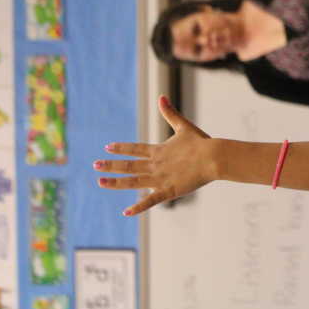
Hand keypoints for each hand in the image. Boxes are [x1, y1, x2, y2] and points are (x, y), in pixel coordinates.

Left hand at [94, 96, 216, 215]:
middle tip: (95, 165)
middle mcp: (155, 165)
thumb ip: (170, 113)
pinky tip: (126, 212)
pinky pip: (150, 200)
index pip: (135, 149)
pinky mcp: (168, 191)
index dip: (121, 148)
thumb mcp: (183, 126)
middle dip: (111, 165)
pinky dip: (138, 207)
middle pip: (129, 165)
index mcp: (159, 150)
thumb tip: (161, 97)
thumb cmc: (201, 143)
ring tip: (100, 182)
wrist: (213, 158)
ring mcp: (160, 179)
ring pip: (133, 182)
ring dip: (116, 183)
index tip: (107, 147)